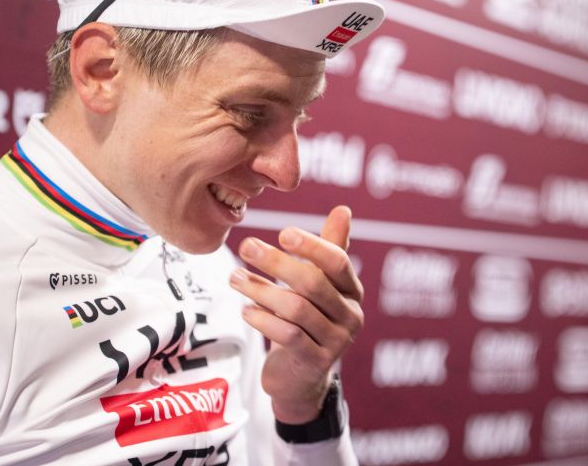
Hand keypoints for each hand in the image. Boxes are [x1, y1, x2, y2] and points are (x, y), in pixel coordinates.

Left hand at [230, 205, 363, 422]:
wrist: (301, 377)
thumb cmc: (308, 319)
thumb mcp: (319, 284)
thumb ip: (328, 248)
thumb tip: (344, 209)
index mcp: (352, 291)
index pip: (338, 261)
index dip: (312, 245)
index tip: (282, 232)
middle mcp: (351, 315)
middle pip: (313, 282)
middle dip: (277, 262)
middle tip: (246, 247)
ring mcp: (335, 341)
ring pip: (296, 308)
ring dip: (260, 290)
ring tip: (234, 278)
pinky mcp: (314, 362)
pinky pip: (287, 335)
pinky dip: (263, 319)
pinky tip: (245, 310)